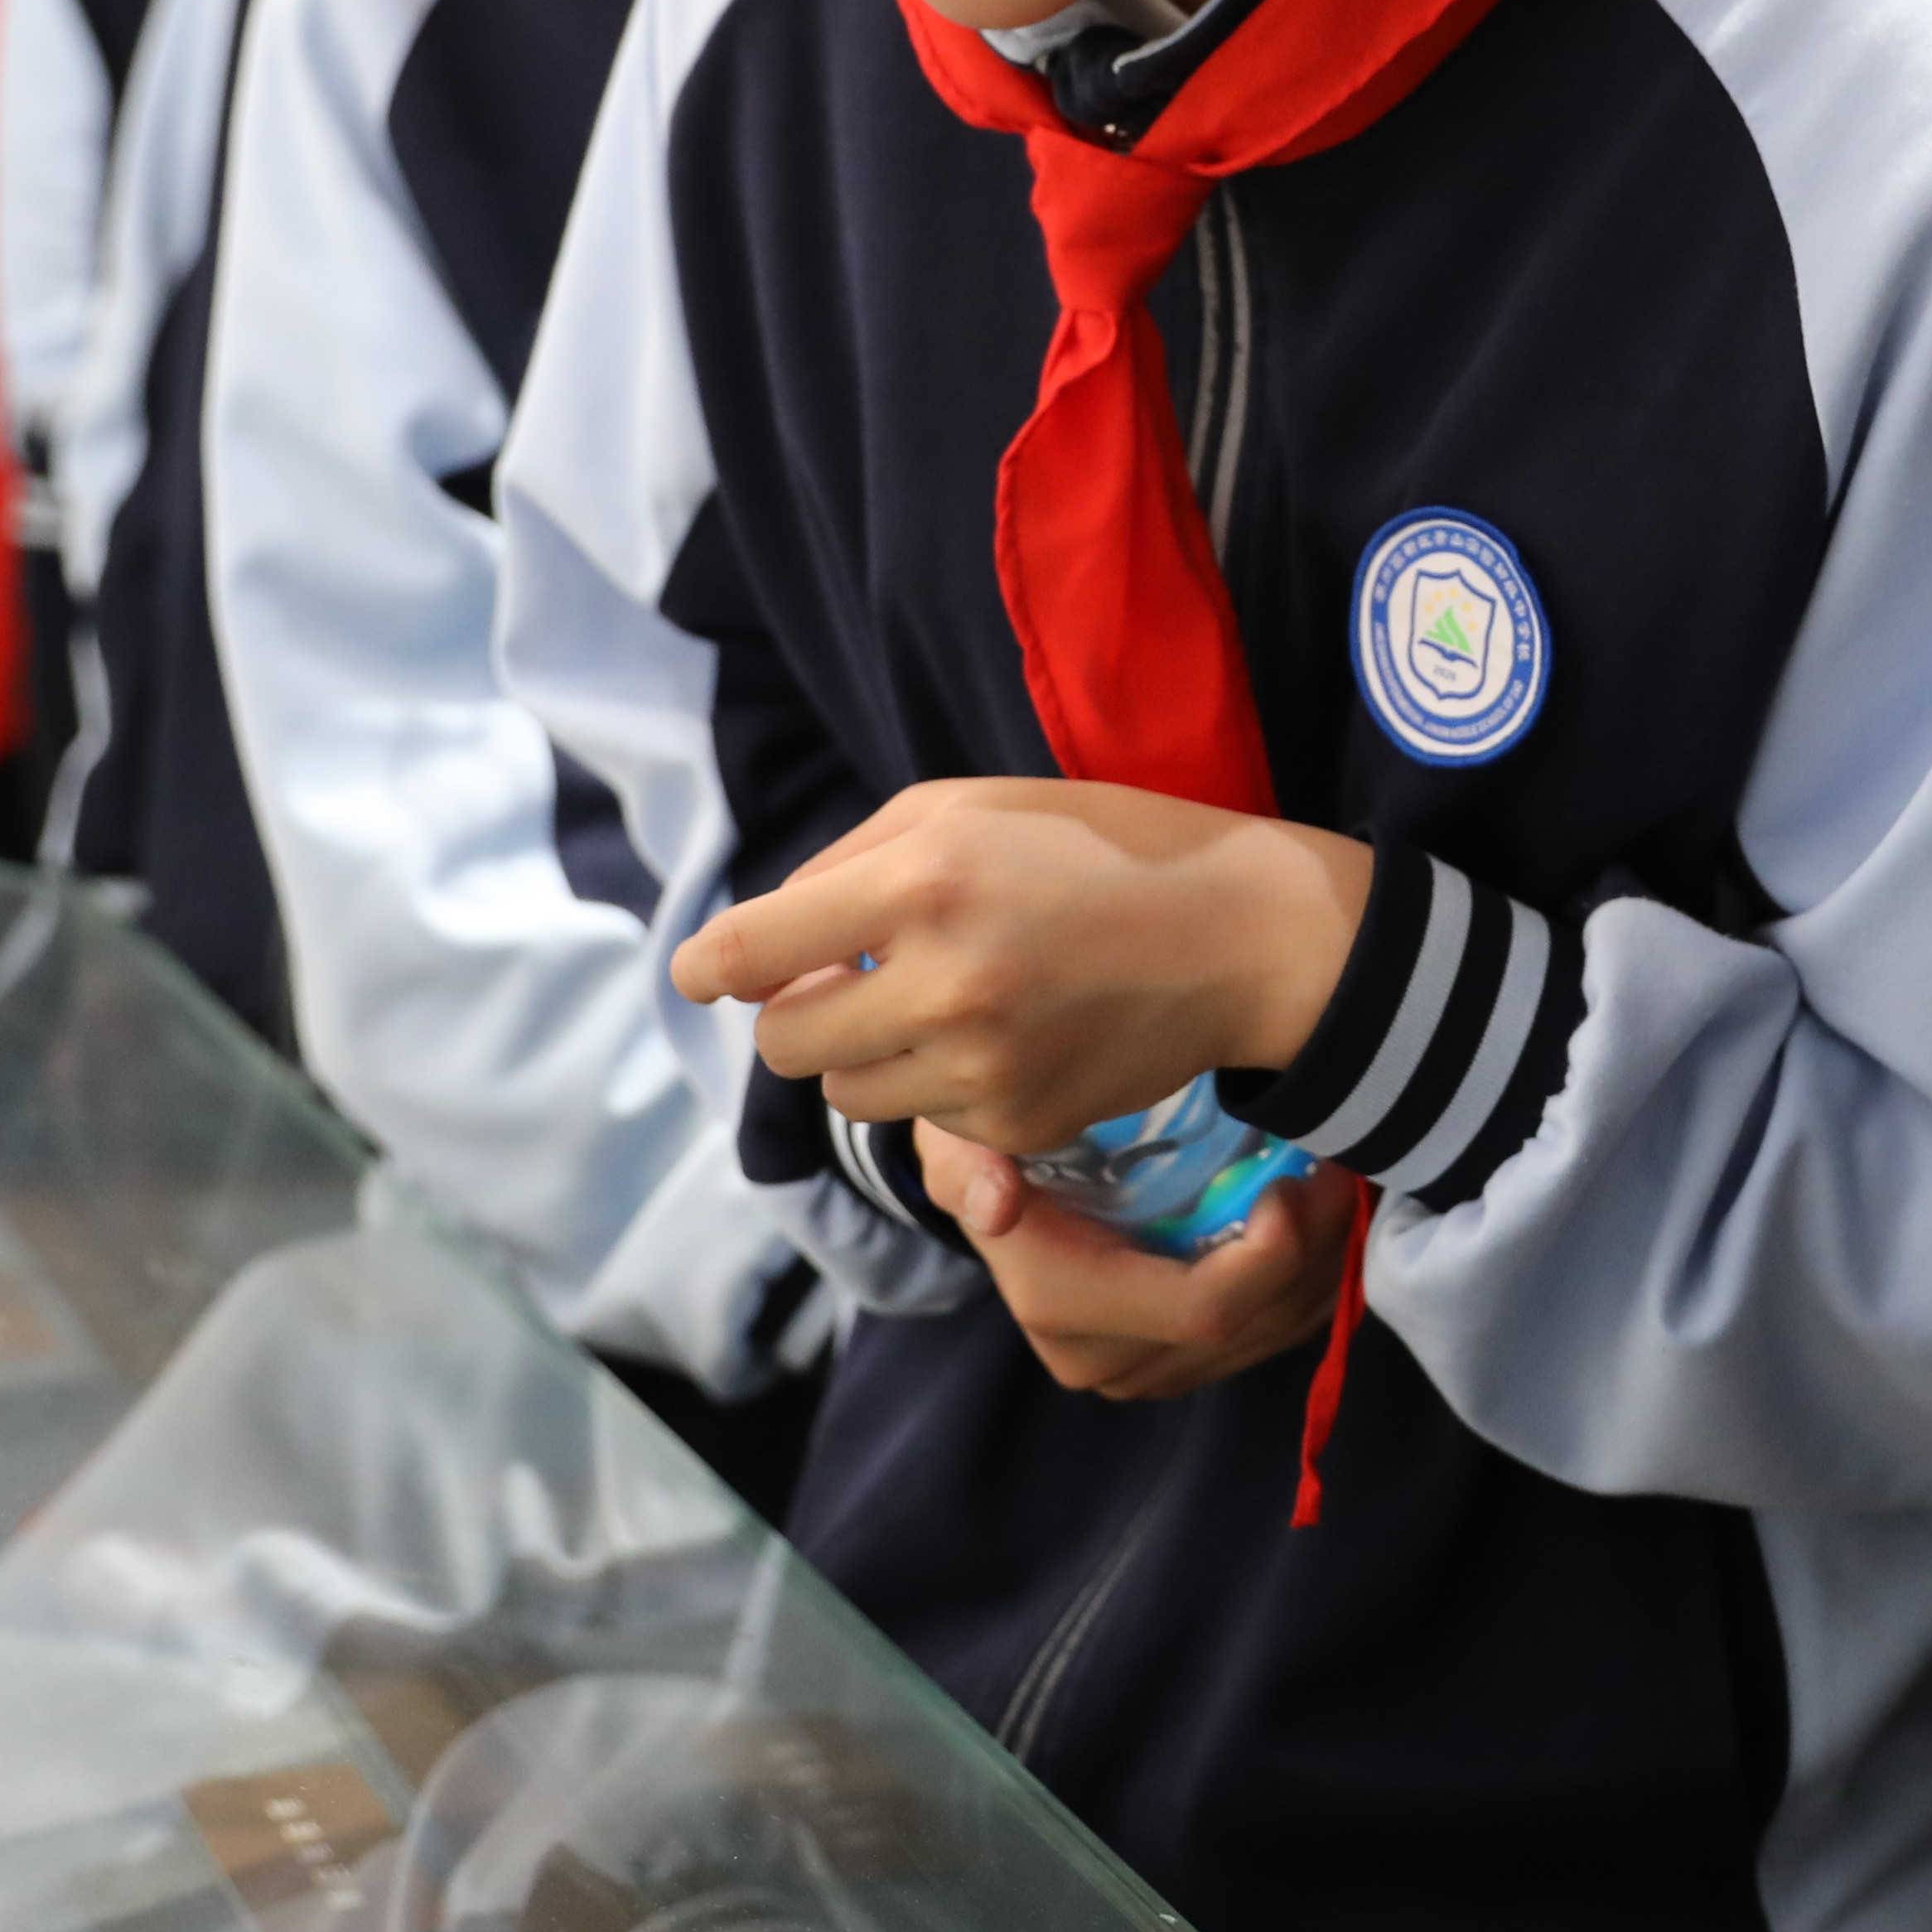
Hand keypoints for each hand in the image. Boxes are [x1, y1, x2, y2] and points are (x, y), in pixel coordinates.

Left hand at [678, 779, 1369, 1153]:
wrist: (1236, 935)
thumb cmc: (1093, 847)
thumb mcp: (966, 806)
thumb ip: (849, 865)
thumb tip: (756, 945)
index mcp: (919, 882)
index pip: (750, 951)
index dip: (704, 966)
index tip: (695, 975)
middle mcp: (941, 982)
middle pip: (783, 1044)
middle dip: (796, 1014)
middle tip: (843, 983)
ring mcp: (980, 1066)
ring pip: (849, 1093)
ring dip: (867, 1053)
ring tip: (940, 1004)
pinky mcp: (1016, 1125)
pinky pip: (928, 1121)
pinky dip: (944, 1085)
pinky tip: (1011, 1035)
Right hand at [932, 1137, 1358, 1399]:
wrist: (993, 1186)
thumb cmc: (989, 1148)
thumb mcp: (961, 1140)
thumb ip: (970, 1168)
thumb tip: (996, 1207)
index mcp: (1062, 1306)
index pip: (1199, 1311)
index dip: (1267, 1258)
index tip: (1289, 1183)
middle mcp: (1102, 1359)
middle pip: (1247, 1328)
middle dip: (1311, 1251)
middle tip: (1336, 1168)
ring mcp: (1144, 1369)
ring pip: (1271, 1337)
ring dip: (1320, 1264)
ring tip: (1337, 1184)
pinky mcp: (1177, 1361)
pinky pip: (1270, 1336)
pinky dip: (1310, 1281)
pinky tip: (1323, 1221)